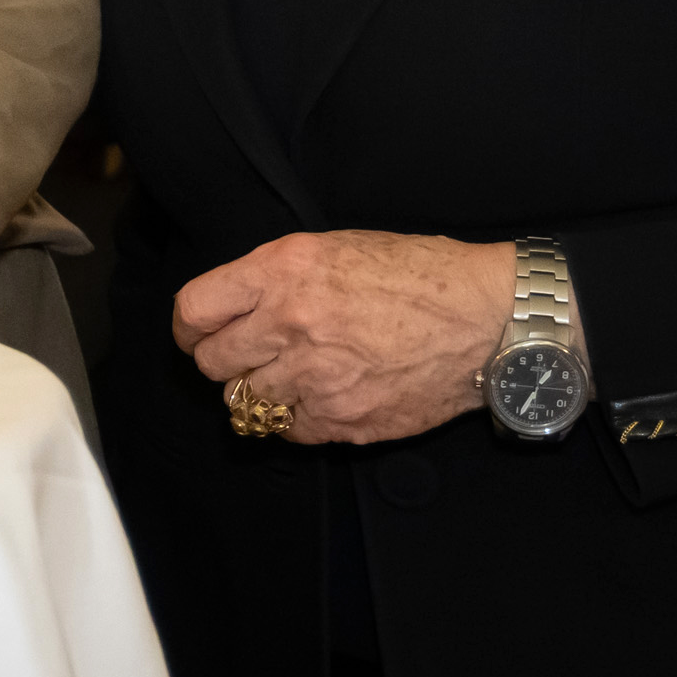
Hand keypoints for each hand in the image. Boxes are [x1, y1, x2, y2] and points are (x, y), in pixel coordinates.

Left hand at [172, 231, 512, 445]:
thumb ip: (276, 277)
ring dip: (260, 391)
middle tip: (247, 357)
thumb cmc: (418, 275)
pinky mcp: (343, 419)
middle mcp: (291, 323)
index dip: (190, 328)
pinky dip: (295, 418)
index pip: (195, 310)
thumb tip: (234, 307)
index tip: (196, 335)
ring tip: (293, 376)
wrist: (487, 319)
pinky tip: (321, 397)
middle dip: (224, 361)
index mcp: (283, 271)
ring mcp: (316, 377)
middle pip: (213, 362)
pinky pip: (288, 429)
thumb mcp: (335, 247)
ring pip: (246, 400)